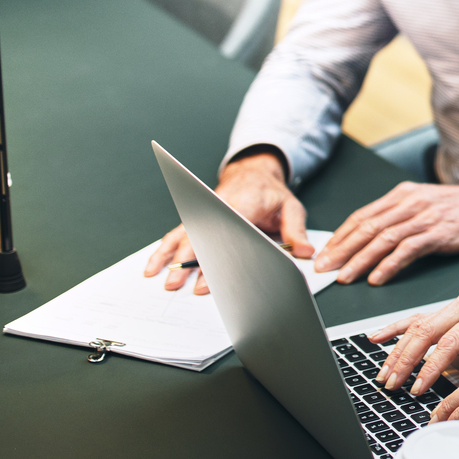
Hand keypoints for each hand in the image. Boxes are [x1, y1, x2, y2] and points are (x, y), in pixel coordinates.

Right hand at [142, 150, 310, 293]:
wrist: (253, 173)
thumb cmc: (271, 194)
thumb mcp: (290, 207)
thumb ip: (296, 230)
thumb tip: (305, 252)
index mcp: (245, 205)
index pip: (229, 232)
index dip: (220, 255)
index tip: (213, 274)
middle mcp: (218, 208)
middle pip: (201, 237)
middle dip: (190, 262)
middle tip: (181, 285)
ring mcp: (203, 213)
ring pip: (183, 235)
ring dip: (171, 258)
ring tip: (163, 279)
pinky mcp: (195, 218)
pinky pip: (176, 234)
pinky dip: (163, 250)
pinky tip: (153, 266)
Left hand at [312, 181, 458, 285]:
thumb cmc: (458, 209)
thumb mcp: (423, 204)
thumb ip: (396, 217)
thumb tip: (365, 239)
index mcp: (402, 195)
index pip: (362, 216)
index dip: (339, 237)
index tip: (323, 254)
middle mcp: (410, 202)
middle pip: (367, 227)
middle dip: (341, 250)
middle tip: (324, 269)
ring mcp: (424, 217)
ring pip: (383, 239)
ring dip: (360, 260)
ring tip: (344, 277)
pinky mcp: (439, 233)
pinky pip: (408, 250)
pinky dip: (389, 265)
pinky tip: (377, 278)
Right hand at [368, 274, 458, 394]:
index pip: (450, 341)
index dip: (431, 366)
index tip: (418, 387)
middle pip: (426, 331)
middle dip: (405, 360)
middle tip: (392, 384)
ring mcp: (453, 305)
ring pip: (417, 325)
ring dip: (397, 349)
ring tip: (383, 372)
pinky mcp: (447, 309)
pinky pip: (417, 317)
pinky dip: (396, 327)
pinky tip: (377, 337)